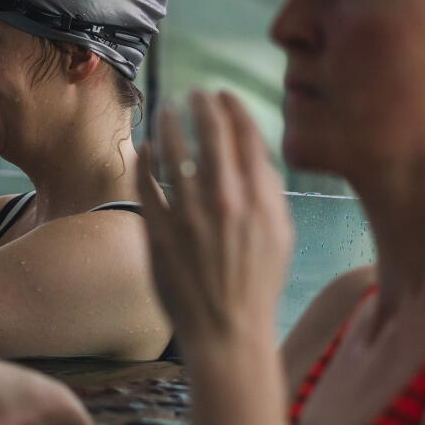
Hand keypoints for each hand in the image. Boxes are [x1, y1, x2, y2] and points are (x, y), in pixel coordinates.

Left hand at [136, 91, 293, 346]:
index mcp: (260, 201)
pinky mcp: (160, 232)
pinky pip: (147, 183)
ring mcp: (190, 217)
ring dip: (170, 123)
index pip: (247, 137)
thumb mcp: (279, 236)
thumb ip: (269, 192)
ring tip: (167, 109)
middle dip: (202, 105)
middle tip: (195, 93)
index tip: (223, 95)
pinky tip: (146, 148)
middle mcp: (226, 203)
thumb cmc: (256, 284)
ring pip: (175, 152)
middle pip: (212, 135)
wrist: (227, 331)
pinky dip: (145, 160)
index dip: (234, 109)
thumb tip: (255, 154)